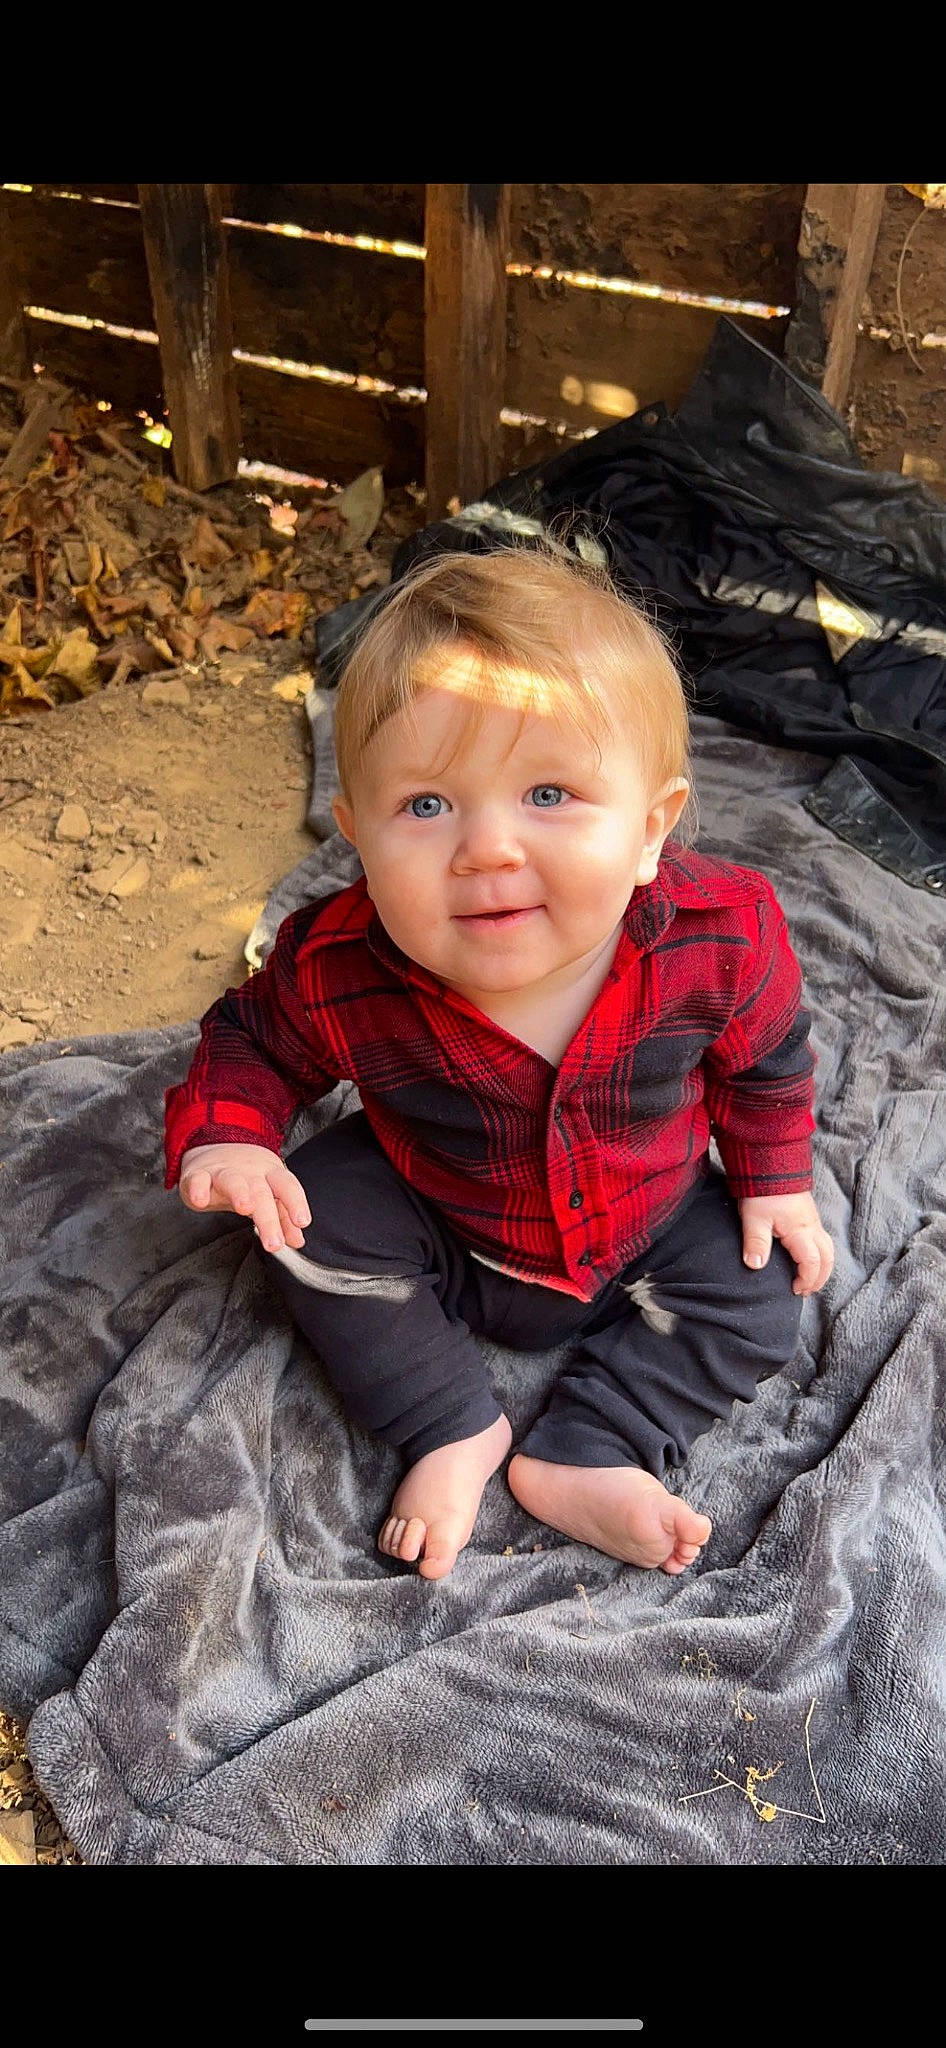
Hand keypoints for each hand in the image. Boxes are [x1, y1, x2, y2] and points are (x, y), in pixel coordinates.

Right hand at [178, 1143, 311, 1252]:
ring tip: (245, 1208)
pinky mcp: (198, 1175)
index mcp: (270, 1175)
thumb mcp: (269, 1194)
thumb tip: (297, 1241)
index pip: (287, 1186)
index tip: (302, 1221)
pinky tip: (200, 1200)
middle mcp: (249, 1172)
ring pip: (233, 1181)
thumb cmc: (247, 1177)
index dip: (296, 1203)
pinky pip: (198, 1180)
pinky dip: (198, 1189)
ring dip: (240, 1193)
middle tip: (274, 1242)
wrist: (216, 1147)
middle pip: (261, 1193)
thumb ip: (283, 1218)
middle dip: (268, 1219)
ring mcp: (223, 1171)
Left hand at [738, 1191, 833, 1296]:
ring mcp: (812, 1219)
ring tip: (808, 1279)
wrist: (770, 1162)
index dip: (807, 1280)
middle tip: (805, 1291)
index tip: (794, 1290)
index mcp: (801, 1230)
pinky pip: (822, 1239)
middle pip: (828, 1258)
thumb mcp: (754, 1218)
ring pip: (828, 1248)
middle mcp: (812, 1226)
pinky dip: (819, 1254)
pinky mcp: (808, 1214)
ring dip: (822, 1266)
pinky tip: (805, 1257)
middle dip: (820, 1278)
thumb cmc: (762, 1190)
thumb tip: (755, 1266)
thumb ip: (756, 1242)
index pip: (812, 1262)